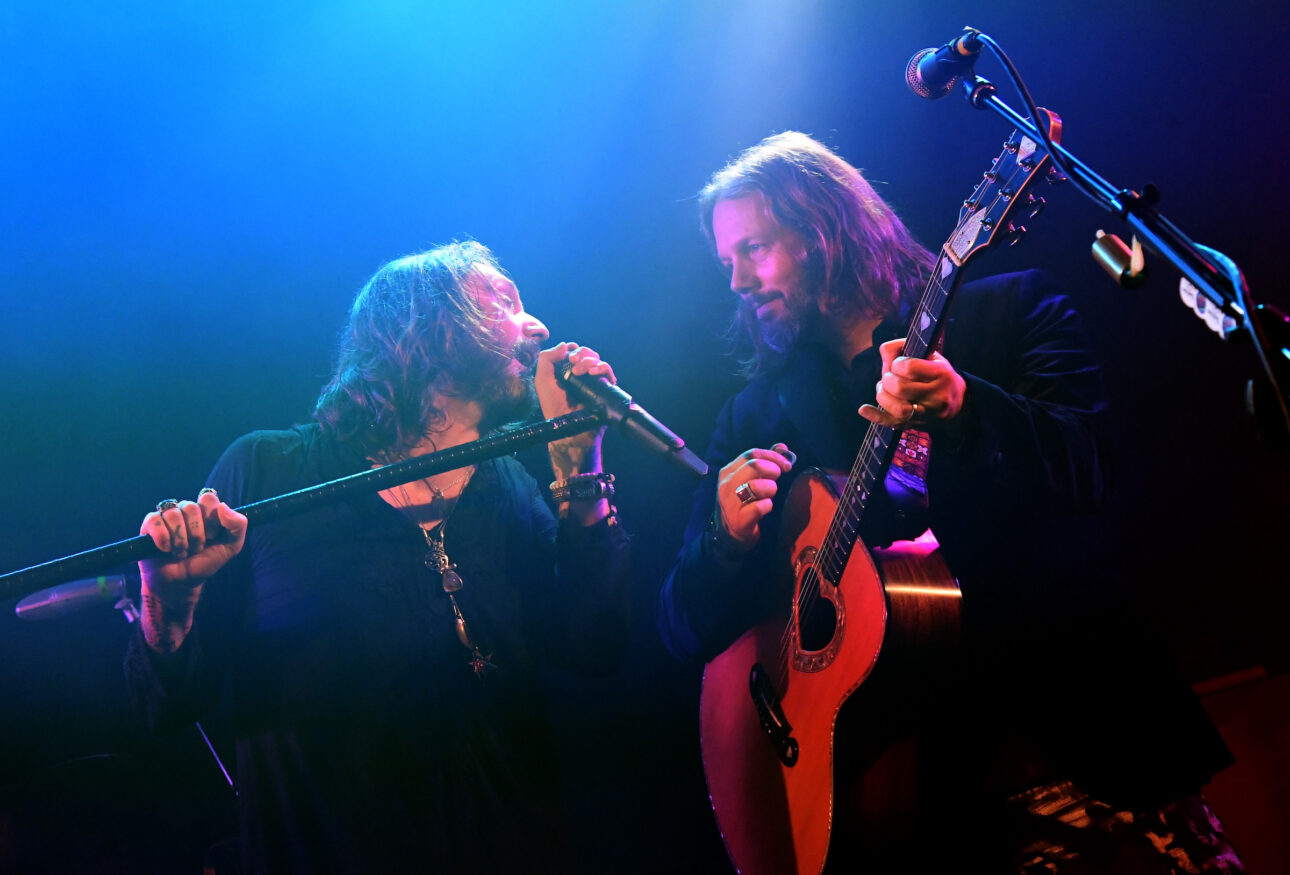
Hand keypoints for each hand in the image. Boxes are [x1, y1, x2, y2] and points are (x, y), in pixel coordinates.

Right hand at [139, 489, 247, 596]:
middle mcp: (186, 510)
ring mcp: (167, 516)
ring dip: (180, 540)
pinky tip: (166, 549)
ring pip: (173, 514)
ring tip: (182, 552)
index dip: (211, 519)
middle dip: (196, 534)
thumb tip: (223, 506)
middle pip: (191, 507)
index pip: (208, 498)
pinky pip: (154, 520)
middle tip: (196, 549)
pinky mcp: (149, 525)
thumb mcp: (231, 546)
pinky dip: (163, 538)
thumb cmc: (206, 562)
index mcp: (205, 511)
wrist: (182, 582)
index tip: (213, 536)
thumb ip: (238, 525)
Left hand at [537, 342, 614, 475]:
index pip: (574, 352)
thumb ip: (547, 359)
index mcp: (567, 372)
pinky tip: (594, 373)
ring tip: (581, 372)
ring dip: (590, 361)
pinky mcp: (605, 388)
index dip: (573, 349)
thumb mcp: (542, 380)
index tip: (568, 355)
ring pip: (598, 360)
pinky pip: (608, 372)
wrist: (569, 427)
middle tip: (573, 363)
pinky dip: (602, 368)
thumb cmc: (553, 406)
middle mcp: (582, 375)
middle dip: (581, 353)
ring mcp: (594, 381)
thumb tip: (565, 345)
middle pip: (587, 353)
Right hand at [715, 443, 794, 551]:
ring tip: (769, 495)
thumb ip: (764, 462)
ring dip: (770, 489)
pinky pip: (760, 507)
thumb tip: (782, 447)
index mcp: (728, 472)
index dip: (772, 456)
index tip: (786, 464)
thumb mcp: (748, 480)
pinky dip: (768, 506)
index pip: (751, 454)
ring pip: (756, 486)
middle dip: (773, 470)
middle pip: (754, 466)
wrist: (728, 535)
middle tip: (778, 479)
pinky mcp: (739, 520)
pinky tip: (765, 508)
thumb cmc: (742, 504)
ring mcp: (730, 503)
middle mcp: (726, 485)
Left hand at [858, 338, 965, 428]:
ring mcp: (926, 414)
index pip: (909, 367)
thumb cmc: (939, 376)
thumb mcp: (932, 357)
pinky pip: (892, 423)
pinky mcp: (915, 425)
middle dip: (887, 379)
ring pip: (897, 408)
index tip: (898, 364)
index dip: (897, 363)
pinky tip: (864, 409)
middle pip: (899, 387)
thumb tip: (884, 350)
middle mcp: (936, 396)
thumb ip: (906, 348)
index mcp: (941, 374)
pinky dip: (875, 416)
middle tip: (890, 377)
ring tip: (884, 389)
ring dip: (883, 395)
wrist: (959, 405)